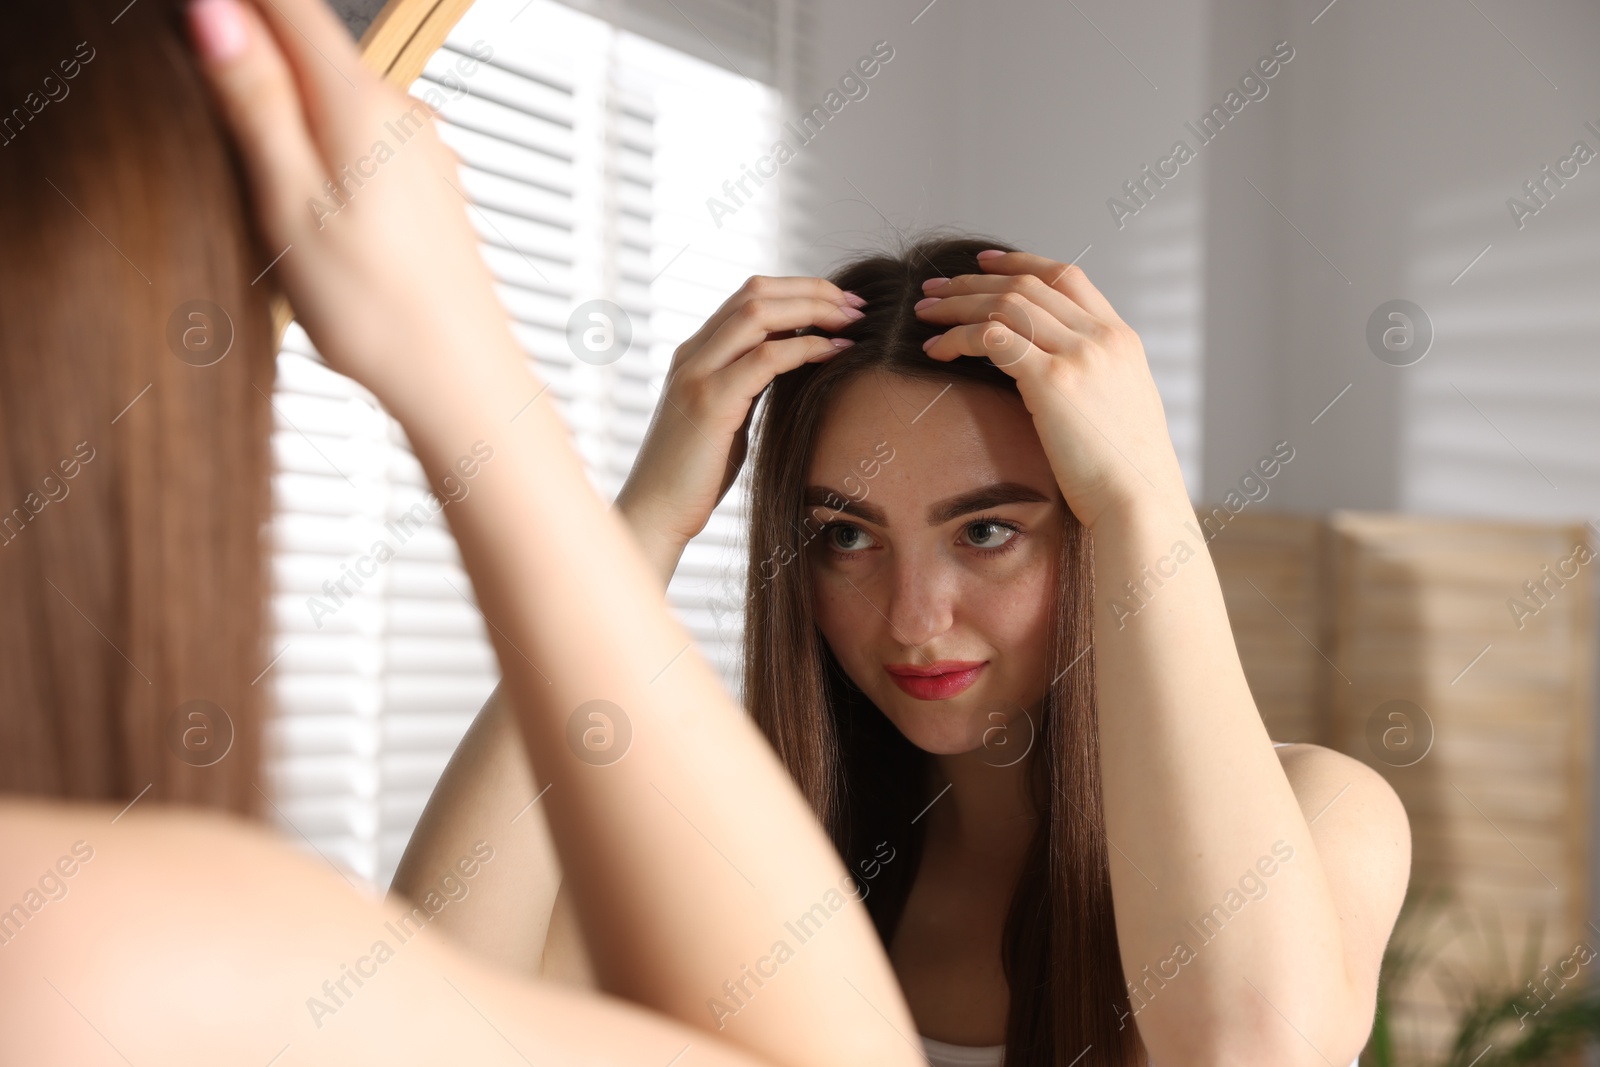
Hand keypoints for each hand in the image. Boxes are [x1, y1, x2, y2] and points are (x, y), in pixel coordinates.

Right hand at [185, 0, 516, 420]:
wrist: (461, 378)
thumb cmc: (380, 311)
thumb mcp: (288, 203)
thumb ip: (256, 102)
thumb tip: (218, 11)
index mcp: (360, 105)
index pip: (286, 5)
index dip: (230, 8)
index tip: (194, 28)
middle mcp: (402, 113)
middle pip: (309, 45)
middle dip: (254, 58)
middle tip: (207, 101)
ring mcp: (422, 148)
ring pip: (334, 95)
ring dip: (287, 109)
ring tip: (252, 164)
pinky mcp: (427, 183)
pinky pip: (360, 137)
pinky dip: (321, 148)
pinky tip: (307, 200)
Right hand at [616, 276, 862, 566]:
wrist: (656, 513)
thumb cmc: (696, 474)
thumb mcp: (728, 416)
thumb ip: (750, 384)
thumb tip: (792, 363)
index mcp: (696, 353)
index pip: (749, 296)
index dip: (799, 290)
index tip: (841, 305)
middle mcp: (693, 354)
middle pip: (756, 292)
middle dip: (812, 290)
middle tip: (856, 306)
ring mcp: (698, 374)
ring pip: (760, 313)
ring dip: (814, 310)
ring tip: (852, 323)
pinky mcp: (711, 402)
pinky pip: (766, 358)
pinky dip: (807, 348)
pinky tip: (836, 353)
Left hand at [914, 250, 1189, 530]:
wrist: (1140, 503)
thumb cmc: (1124, 472)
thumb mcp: (1116, 408)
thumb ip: (1090, 378)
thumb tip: (1046, 373)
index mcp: (1121, 338)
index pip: (1066, 276)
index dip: (1019, 262)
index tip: (981, 263)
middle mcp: (1102, 337)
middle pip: (1027, 284)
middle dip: (973, 281)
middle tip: (933, 286)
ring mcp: (1081, 355)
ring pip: (1006, 304)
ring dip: (957, 304)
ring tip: (924, 313)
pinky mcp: (1054, 381)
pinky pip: (994, 339)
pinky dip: (958, 337)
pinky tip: (936, 350)